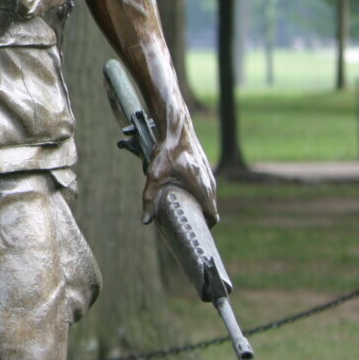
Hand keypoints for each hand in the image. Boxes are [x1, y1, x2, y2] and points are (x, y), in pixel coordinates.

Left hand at [145, 111, 217, 225]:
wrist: (176, 129)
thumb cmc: (167, 153)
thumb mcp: (155, 177)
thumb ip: (150, 199)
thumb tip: (145, 220)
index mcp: (203, 190)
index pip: (213, 216)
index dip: (205, 226)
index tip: (194, 230)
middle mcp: (210, 184)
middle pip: (210, 208)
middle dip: (199, 217)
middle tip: (184, 222)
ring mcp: (209, 175)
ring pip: (208, 197)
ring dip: (199, 204)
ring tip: (183, 209)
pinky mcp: (205, 168)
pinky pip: (206, 186)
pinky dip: (199, 194)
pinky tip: (184, 193)